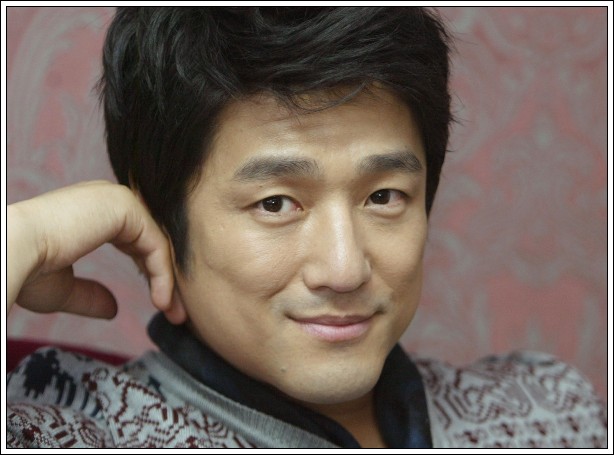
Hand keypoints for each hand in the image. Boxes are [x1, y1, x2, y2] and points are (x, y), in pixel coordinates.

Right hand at [7, 181, 185, 323]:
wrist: (9, 256)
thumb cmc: (25, 271)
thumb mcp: (62, 288)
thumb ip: (89, 295)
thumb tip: (113, 309)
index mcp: (93, 213)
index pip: (138, 241)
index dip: (152, 273)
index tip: (162, 306)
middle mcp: (107, 201)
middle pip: (154, 240)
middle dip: (168, 277)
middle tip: (177, 313)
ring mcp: (116, 199)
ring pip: (159, 242)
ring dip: (170, 278)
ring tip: (174, 312)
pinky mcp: (123, 205)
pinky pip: (155, 243)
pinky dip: (163, 273)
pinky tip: (161, 300)